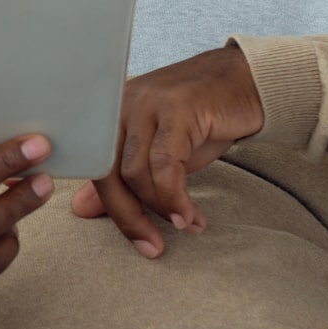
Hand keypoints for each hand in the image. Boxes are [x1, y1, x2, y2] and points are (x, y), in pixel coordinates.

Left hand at [71, 43, 264, 257]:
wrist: (246, 82)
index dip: (112, 210)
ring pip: (136, 172)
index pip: (95, 170)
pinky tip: (187, 214)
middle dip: (130, 217)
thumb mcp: (157, 153)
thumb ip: (121, 179)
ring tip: (185, 225)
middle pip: (109, 173)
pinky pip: (165, 164)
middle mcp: (119, 106)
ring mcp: (146, 104)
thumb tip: (80, 209)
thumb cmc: (202, 119)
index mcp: (107, 115)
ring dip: (161, 208)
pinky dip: (174, 196)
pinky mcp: (175, 108)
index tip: (138, 240)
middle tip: (153, 246)